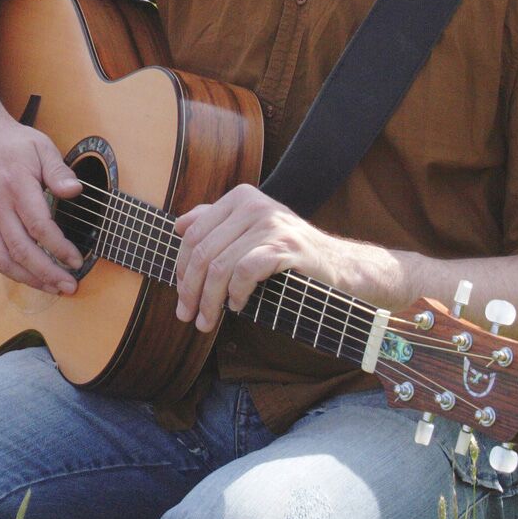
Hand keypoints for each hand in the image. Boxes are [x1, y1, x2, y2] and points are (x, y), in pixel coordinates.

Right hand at [0, 117, 84, 294]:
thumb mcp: (42, 146)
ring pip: (4, 259)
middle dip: (48, 273)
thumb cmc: (12, 144)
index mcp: (15, 185)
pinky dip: (11, 271)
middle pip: (22, 250)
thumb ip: (59, 170)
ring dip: (29, 279)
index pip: (39, 226)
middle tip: (69, 286)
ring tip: (52, 288)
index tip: (77, 260)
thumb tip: (75, 191)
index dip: (60, 248)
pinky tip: (29, 277)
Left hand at [173, 184, 336, 332]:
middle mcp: (254, 205)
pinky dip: (235, 293)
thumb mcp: (250, 231)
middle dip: (190, 289)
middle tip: (187, 315)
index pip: (194, 234)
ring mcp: (271, 224)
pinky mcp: (285, 247)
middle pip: (204, 252)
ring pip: (221, 266)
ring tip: (207, 321)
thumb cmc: (288, 254)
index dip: (181, 268)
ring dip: (210, 300)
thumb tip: (179, 226)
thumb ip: (217, 224)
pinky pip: (245, 272)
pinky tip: (236, 306)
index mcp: (241, 197)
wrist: (338, 266)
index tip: (181, 295)